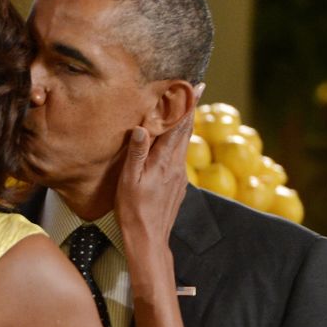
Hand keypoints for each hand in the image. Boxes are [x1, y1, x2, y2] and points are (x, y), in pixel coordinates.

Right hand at [114, 101, 197, 248]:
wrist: (148, 240)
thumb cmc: (134, 211)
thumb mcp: (129, 181)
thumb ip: (137, 153)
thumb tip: (143, 127)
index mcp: (165, 161)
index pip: (179, 126)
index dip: (188, 104)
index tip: (197, 86)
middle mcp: (177, 166)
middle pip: (186, 131)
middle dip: (190, 109)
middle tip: (195, 90)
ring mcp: (179, 177)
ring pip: (183, 144)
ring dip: (184, 126)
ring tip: (182, 111)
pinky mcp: (178, 186)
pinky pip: (179, 158)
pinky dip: (178, 144)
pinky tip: (171, 144)